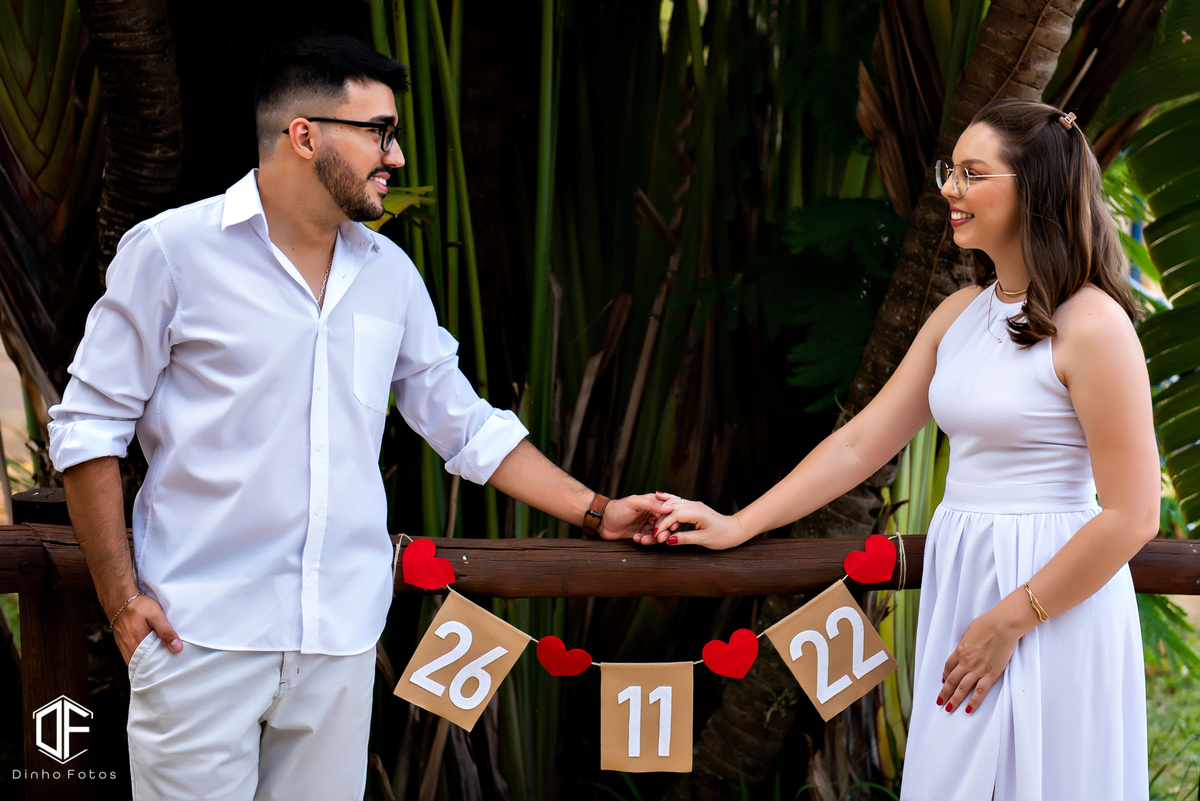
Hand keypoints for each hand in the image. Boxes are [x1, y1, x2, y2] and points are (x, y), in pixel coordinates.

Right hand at [112, 594, 183, 664]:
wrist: (120, 599)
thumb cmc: (138, 607)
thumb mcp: (156, 616)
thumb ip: (166, 632)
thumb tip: (177, 648)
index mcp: (137, 646)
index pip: (150, 666)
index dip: (160, 668)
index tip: (170, 668)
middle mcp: (129, 650)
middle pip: (144, 665)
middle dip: (155, 666)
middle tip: (168, 664)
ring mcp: (124, 647)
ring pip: (137, 660)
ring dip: (148, 660)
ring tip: (161, 658)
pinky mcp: (122, 643)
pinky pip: (132, 655)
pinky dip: (141, 655)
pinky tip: (150, 651)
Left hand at [596, 492, 670, 540]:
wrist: (603, 521)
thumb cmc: (617, 509)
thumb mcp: (634, 503)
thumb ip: (652, 504)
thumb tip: (670, 507)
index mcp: (653, 503)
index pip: (669, 511)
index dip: (672, 519)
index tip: (671, 526)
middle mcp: (652, 513)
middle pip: (666, 524)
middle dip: (663, 532)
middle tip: (659, 538)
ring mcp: (647, 524)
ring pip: (658, 534)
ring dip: (653, 538)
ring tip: (643, 539)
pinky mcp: (642, 533)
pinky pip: (649, 539)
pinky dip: (645, 540)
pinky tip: (636, 538)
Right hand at [633, 491, 747, 549]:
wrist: (736, 529)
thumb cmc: (723, 536)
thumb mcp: (704, 539)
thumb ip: (686, 538)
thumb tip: (668, 540)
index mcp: (697, 512)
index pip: (673, 515)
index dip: (662, 525)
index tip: (655, 535)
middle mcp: (694, 505)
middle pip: (670, 508)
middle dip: (659, 520)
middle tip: (652, 533)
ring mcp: (694, 504)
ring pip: (673, 504)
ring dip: (662, 512)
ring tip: (651, 520)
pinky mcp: (694, 507)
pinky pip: (677, 503)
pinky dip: (667, 503)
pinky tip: (659, 497)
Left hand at [937, 609, 1020, 713]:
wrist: (1003, 625)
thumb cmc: (988, 623)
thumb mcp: (970, 629)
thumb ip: (965, 639)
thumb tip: (964, 644)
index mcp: (960, 650)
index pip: (948, 666)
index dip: (945, 674)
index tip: (943, 680)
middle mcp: (966, 662)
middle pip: (951, 680)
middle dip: (944, 693)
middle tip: (940, 701)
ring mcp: (978, 669)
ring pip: (962, 688)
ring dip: (954, 700)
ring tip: (949, 709)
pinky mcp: (991, 674)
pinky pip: (980, 691)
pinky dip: (973, 701)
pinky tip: (968, 709)